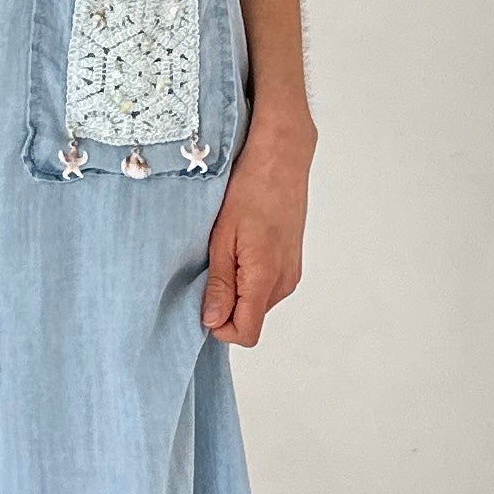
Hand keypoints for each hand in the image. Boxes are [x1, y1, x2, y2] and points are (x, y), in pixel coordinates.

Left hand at [200, 120, 311, 345]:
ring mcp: (291, 273)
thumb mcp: (222, 237)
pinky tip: (240, 248)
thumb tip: (212, 321)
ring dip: (237, 291)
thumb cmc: (250, 189)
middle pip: (250, 320)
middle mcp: (284, 281)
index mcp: (265, 276)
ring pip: (257, 305)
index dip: (219, 327)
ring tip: (226, 252)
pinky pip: (266, 288)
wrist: (281, 160)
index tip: (202, 302)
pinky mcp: (291, 264)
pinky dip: (249, 279)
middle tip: (210, 267)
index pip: (245, 333)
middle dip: (226, 306)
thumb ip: (219, 283)